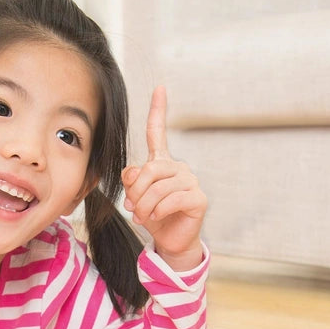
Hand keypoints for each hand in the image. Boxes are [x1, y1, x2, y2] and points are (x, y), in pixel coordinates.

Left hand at [122, 86, 206, 271]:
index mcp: (161, 163)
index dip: (158, 110)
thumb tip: (133, 173)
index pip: (158, 133)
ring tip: (142, 217)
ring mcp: (190, 182)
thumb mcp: (135, 197)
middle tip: (131, 208)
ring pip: (158, 188)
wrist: (169, 240)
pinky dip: (158, 211)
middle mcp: (178, 168)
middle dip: (136, 191)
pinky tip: (156, 217)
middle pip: (150, 170)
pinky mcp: (198, 198)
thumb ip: (131, 180)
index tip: (160, 88)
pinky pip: (171, 199)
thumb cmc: (152, 216)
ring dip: (144, 206)